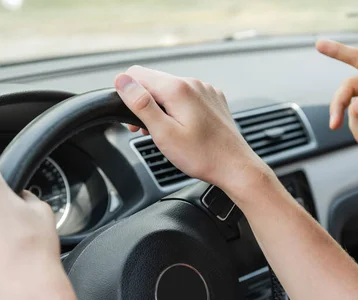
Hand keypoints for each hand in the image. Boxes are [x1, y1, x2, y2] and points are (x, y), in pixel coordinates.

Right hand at [114, 66, 269, 194]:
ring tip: (166, 133)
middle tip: (146, 131)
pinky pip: (187, 97)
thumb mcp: (164, 133)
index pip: (137, 74)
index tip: (132, 117)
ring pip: (170, 90)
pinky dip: (179, 109)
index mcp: (178, 89)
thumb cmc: (202, 156)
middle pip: (154, 82)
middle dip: (144, 103)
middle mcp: (193, 83)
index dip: (127, 94)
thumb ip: (141, 104)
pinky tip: (184, 129)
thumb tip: (122, 81)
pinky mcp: (213, 99)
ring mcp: (205, 90)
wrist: (235, 167)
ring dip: (161, 108)